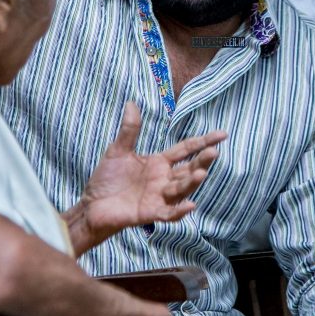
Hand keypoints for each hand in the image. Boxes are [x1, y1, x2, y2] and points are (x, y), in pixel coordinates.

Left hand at [66, 102, 226, 252]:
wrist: (92, 204)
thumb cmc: (107, 179)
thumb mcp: (118, 151)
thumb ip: (129, 130)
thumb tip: (131, 103)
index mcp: (159, 163)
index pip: (186, 150)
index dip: (203, 142)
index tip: (222, 135)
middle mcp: (164, 179)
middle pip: (188, 168)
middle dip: (201, 161)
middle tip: (214, 152)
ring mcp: (159, 197)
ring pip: (181, 189)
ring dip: (192, 182)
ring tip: (201, 173)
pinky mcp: (151, 213)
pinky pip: (169, 213)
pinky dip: (179, 210)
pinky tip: (190, 205)